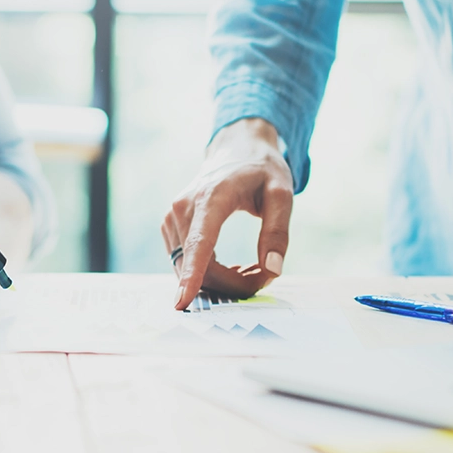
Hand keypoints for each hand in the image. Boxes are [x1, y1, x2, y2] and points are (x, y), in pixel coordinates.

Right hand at [162, 118, 292, 308]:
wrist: (235, 150)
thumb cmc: (261, 170)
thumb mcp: (282, 194)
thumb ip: (278, 232)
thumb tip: (272, 269)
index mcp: (211, 198)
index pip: (199, 243)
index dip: (191, 275)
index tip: (181, 301)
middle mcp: (183, 208)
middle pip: (199, 265)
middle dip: (232, 283)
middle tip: (266, 277)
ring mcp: (171, 218)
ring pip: (189, 269)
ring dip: (222, 280)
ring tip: (252, 268)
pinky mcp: (169, 227)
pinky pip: (186, 263)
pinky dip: (209, 273)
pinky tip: (231, 264)